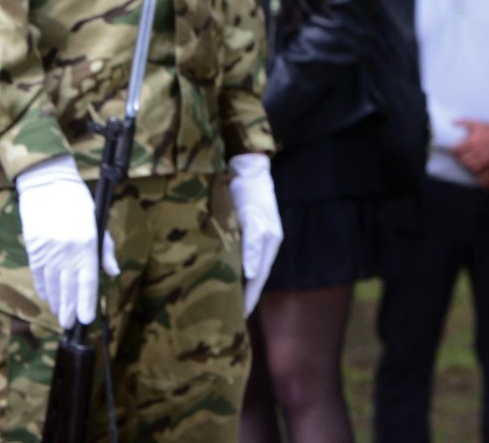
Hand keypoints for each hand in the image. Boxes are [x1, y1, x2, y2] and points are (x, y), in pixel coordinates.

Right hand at [15, 155, 118, 329]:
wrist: (48, 185)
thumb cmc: (79, 202)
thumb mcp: (98, 222)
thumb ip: (105, 250)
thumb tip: (113, 272)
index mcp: (86, 243)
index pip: (87, 280)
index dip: (85, 302)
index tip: (85, 319)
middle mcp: (66, 250)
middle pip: (68, 287)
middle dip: (69, 308)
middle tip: (70, 324)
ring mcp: (47, 250)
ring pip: (52, 283)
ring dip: (56, 301)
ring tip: (60, 315)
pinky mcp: (33, 248)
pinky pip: (38, 274)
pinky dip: (44, 287)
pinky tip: (48, 297)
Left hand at [229, 153, 283, 316]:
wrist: (248, 170)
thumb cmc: (251, 194)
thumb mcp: (252, 219)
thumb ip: (251, 246)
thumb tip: (251, 274)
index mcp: (269, 245)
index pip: (258, 280)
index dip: (248, 299)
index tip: (238, 319)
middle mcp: (262, 246)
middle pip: (252, 278)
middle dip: (241, 296)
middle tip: (226, 317)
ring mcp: (253, 240)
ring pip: (244, 270)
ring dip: (235, 285)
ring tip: (221, 303)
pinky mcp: (243, 234)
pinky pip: (237, 259)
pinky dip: (230, 271)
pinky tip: (219, 277)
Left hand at [452, 121, 488, 177]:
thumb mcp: (476, 124)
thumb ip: (463, 122)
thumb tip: (452, 121)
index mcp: (470, 142)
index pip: (456, 149)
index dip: (453, 150)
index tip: (454, 148)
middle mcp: (475, 151)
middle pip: (461, 158)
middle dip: (459, 156)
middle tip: (460, 153)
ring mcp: (481, 157)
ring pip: (468, 164)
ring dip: (466, 162)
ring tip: (467, 158)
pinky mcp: (487, 162)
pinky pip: (476, 168)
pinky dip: (473, 166)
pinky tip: (474, 162)